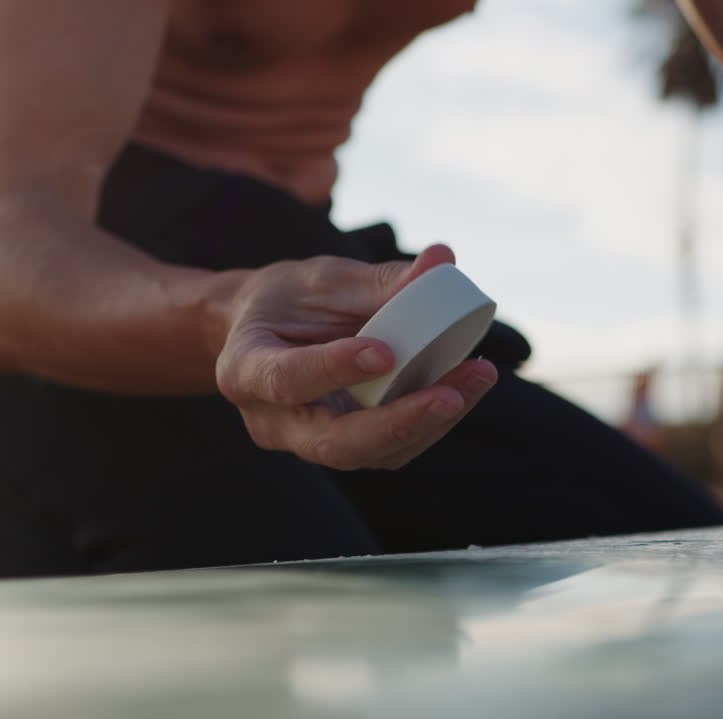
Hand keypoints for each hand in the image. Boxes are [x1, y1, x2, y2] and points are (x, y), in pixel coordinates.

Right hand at [215, 244, 496, 469]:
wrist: (269, 331)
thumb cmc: (291, 299)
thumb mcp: (323, 278)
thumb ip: (379, 278)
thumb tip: (443, 260)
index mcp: (244, 369)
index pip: (287, 380)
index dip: (334, 369)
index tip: (385, 351)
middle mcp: (273, 421)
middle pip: (334, 443)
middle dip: (398, 421)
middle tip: (450, 395)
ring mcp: (308, 443)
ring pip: (371, 453)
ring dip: (430, 422)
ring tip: (477, 377)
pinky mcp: (347, 449)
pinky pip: (392, 449)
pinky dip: (433, 421)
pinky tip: (466, 386)